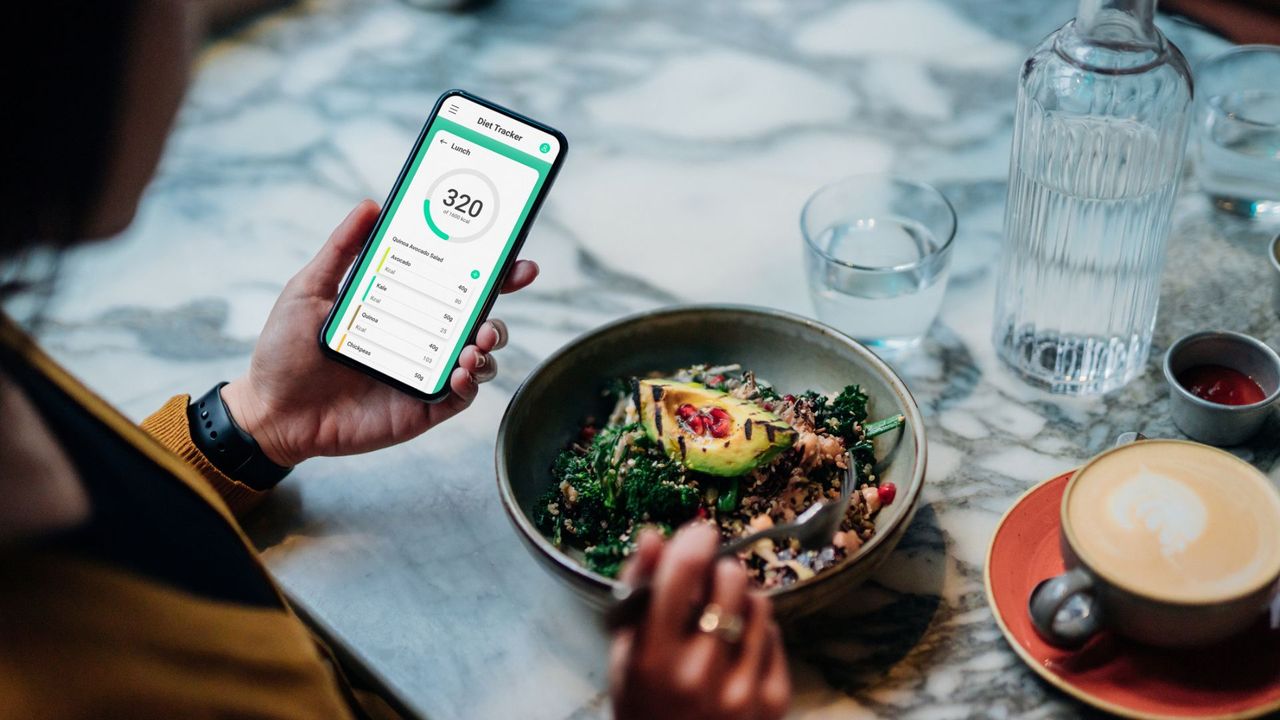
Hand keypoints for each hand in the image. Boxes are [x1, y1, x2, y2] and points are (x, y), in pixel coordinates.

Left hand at [220, 200, 537, 466]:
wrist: (270, 410)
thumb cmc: (287, 351)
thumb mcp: (310, 289)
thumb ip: (342, 249)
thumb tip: (370, 205)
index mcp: (403, 307)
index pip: (455, 286)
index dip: (491, 273)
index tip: (514, 260)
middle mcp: (421, 339)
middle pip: (479, 319)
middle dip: (502, 306)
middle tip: (505, 297)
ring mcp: (425, 374)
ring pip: (480, 357)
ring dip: (490, 346)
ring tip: (476, 343)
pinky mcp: (423, 408)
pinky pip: (462, 397)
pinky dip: (471, 383)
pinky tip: (460, 372)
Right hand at [609, 524, 790, 719]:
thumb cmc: (643, 700)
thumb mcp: (625, 650)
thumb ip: (636, 590)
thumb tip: (653, 535)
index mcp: (653, 658)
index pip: (683, 573)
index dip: (695, 540)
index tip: (700, 533)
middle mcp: (700, 674)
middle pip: (731, 578)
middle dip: (720, 569)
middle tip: (709, 581)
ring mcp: (742, 689)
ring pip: (760, 602)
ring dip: (741, 598)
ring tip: (722, 618)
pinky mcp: (774, 700)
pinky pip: (774, 634)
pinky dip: (756, 632)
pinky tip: (736, 650)